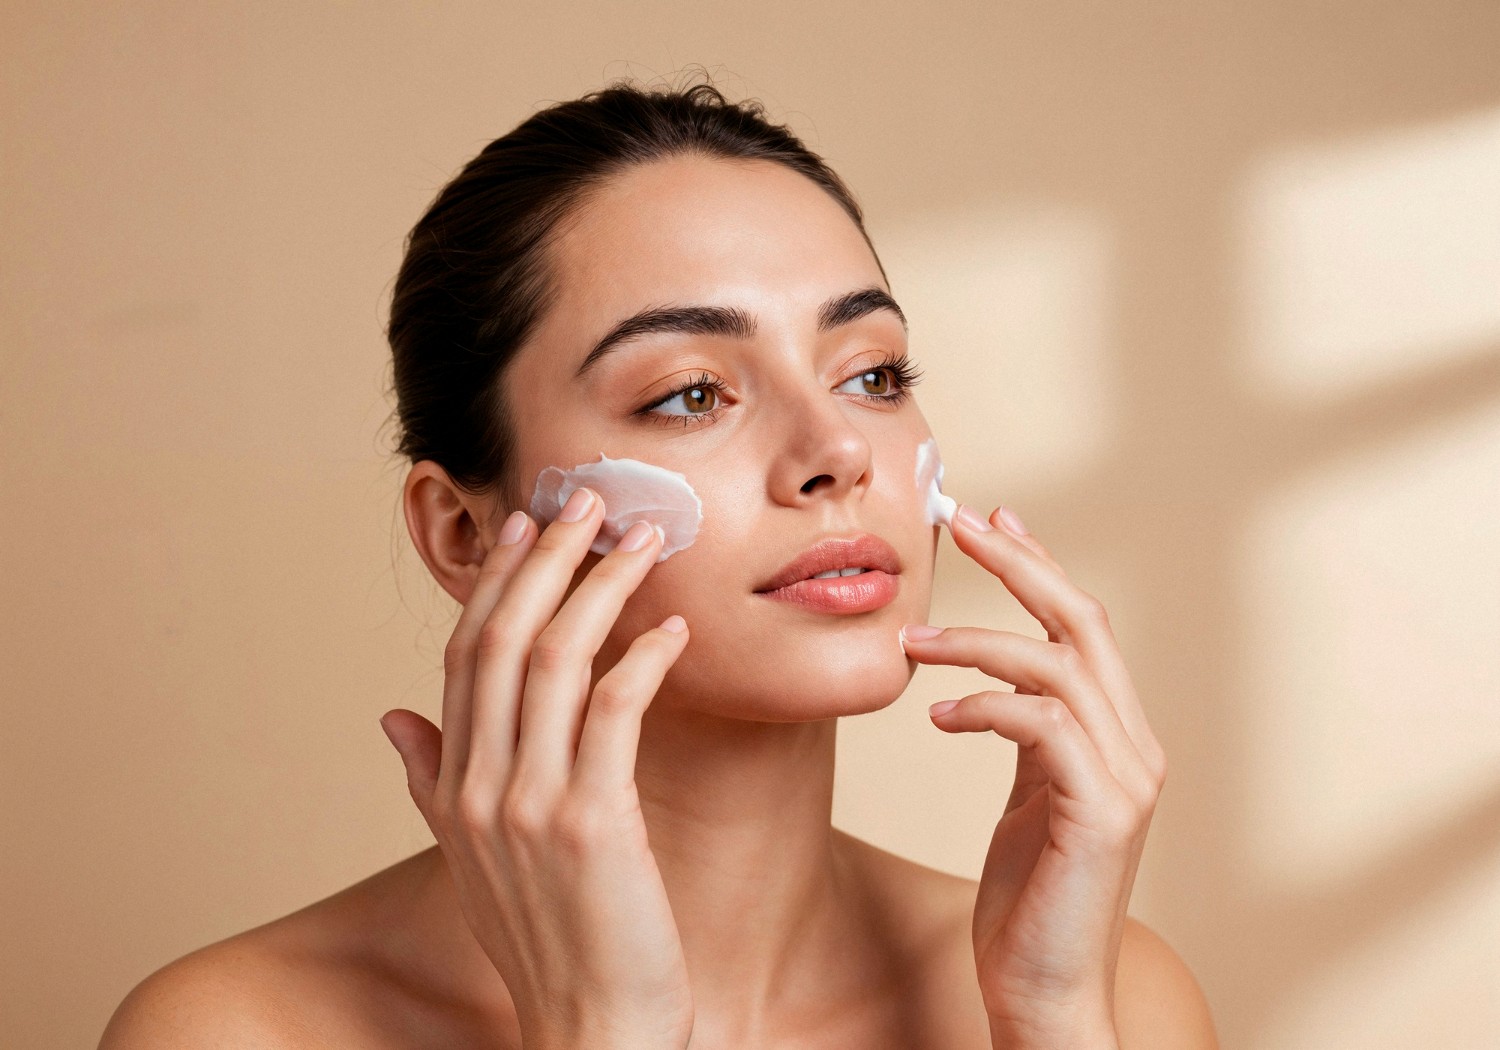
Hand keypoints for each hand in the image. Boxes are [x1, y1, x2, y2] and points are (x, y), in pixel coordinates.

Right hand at [379, 489, 694, 1049]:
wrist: (589, 1027)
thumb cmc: (546, 939)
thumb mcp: (469, 859)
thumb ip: (429, 783)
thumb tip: (390, 717)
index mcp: (453, 786)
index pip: (467, 656)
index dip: (497, 583)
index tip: (528, 526)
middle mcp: (480, 786)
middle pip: (505, 639)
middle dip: (548, 559)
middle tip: (591, 501)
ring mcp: (531, 803)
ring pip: (558, 659)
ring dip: (601, 588)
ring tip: (643, 544)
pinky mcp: (592, 822)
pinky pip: (615, 711)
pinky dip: (643, 659)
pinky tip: (673, 631)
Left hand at [900, 505, 1166, 1049]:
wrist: (1044, 991)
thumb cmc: (1028, 899)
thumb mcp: (1028, 797)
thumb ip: (1028, 735)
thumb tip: (997, 678)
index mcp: (1117, 736)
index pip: (1081, 626)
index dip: (1039, 564)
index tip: (993, 517)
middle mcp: (1134, 746)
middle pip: (1082, 622)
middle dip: (1018, 563)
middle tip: (959, 522)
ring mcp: (1126, 779)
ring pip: (1057, 665)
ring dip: (976, 640)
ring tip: (912, 639)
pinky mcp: (1102, 814)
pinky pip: (1042, 727)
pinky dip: (985, 706)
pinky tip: (936, 717)